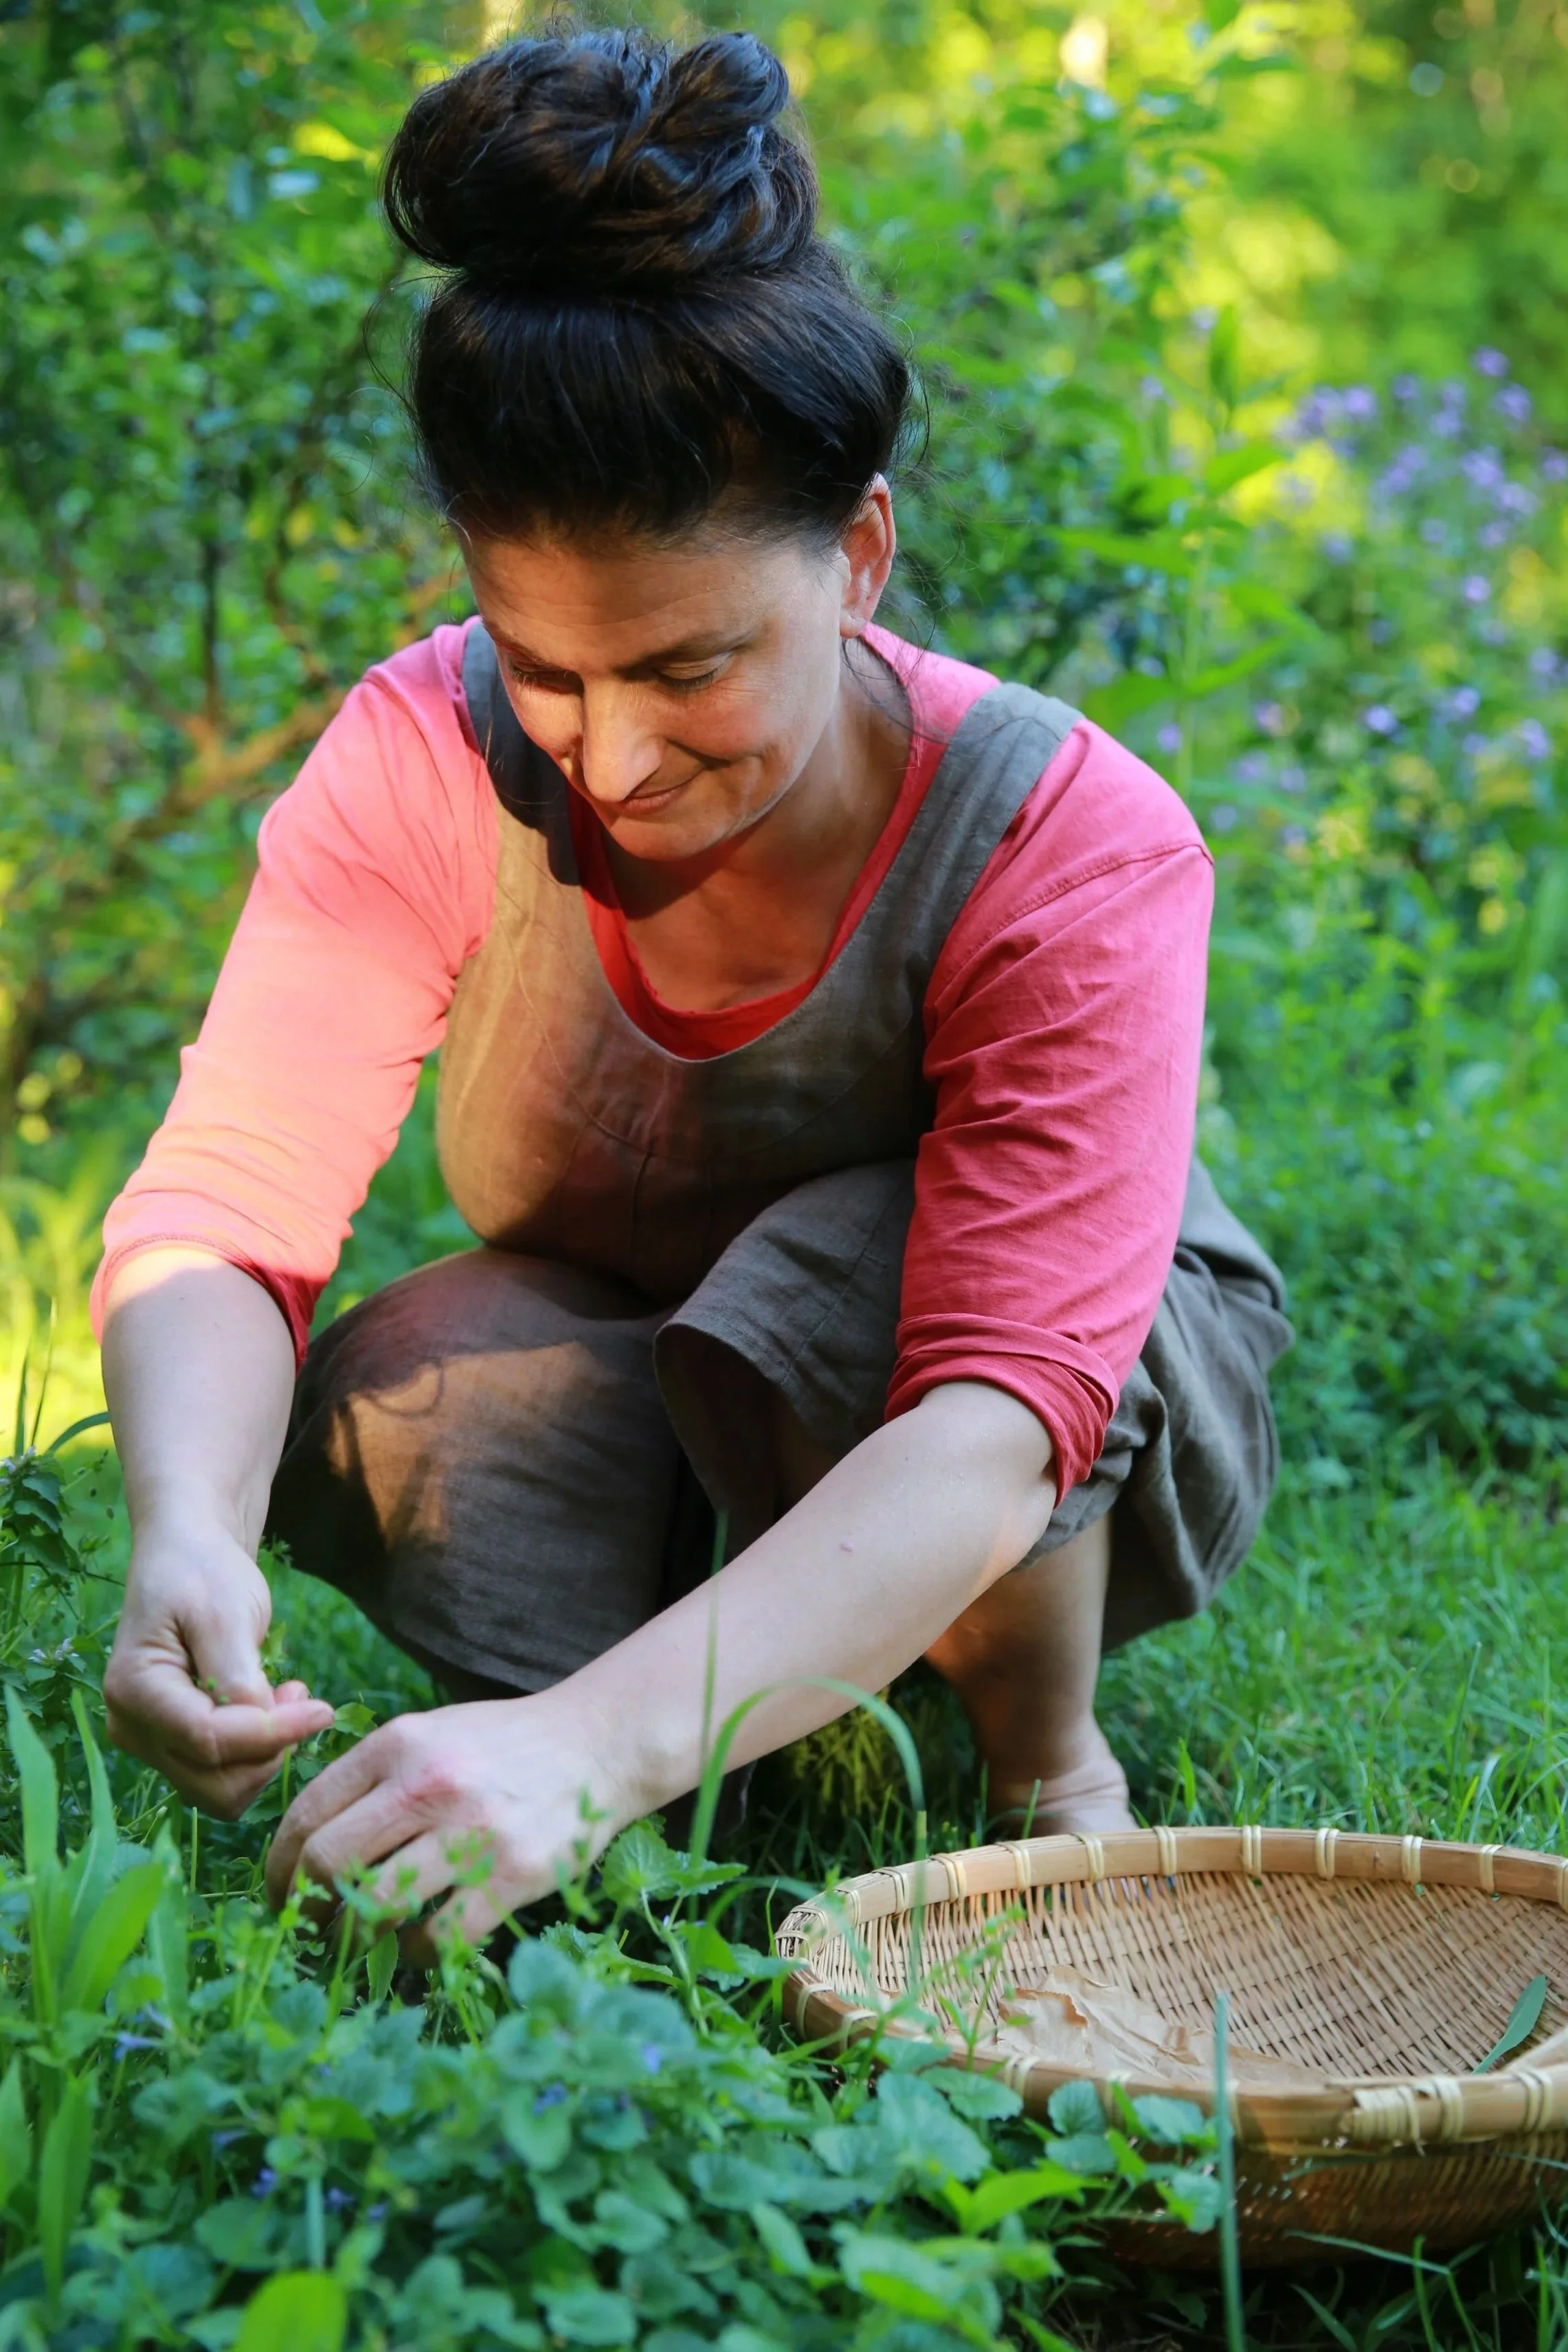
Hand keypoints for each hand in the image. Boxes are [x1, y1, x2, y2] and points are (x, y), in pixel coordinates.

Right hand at [104, 1521, 335, 1816]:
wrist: (187, 1559)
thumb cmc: (203, 1574)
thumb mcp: (225, 1613)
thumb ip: (238, 1677)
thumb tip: (265, 1732)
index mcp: (133, 1691)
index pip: (208, 1740)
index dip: (272, 1734)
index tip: (323, 1709)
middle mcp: (132, 1728)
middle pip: (214, 1783)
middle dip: (267, 1750)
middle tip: (298, 1695)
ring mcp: (150, 1743)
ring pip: (221, 1790)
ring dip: (265, 1753)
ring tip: (285, 1693)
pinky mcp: (173, 1746)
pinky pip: (222, 1774)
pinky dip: (256, 1752)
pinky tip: (270, 1703)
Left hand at [264, 1687, 625, 1957]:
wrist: (595, 1744)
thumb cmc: (502, 1747)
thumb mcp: (430, 1733)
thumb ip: (372, 1773)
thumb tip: (306, 1841)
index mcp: (398, 1744)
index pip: (307, 1814)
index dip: (278, 1867)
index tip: (279, 1895)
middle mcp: (428, 1783)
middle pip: (328, 1864)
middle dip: (308, 1908)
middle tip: (313, 1926)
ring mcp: (472, 1830)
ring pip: (377, 1906)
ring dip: (357, 1937)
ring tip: (362, 1939)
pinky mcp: (512, 1874)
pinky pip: (440, 1938)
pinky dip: (418, 1953)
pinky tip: (422, 1943)